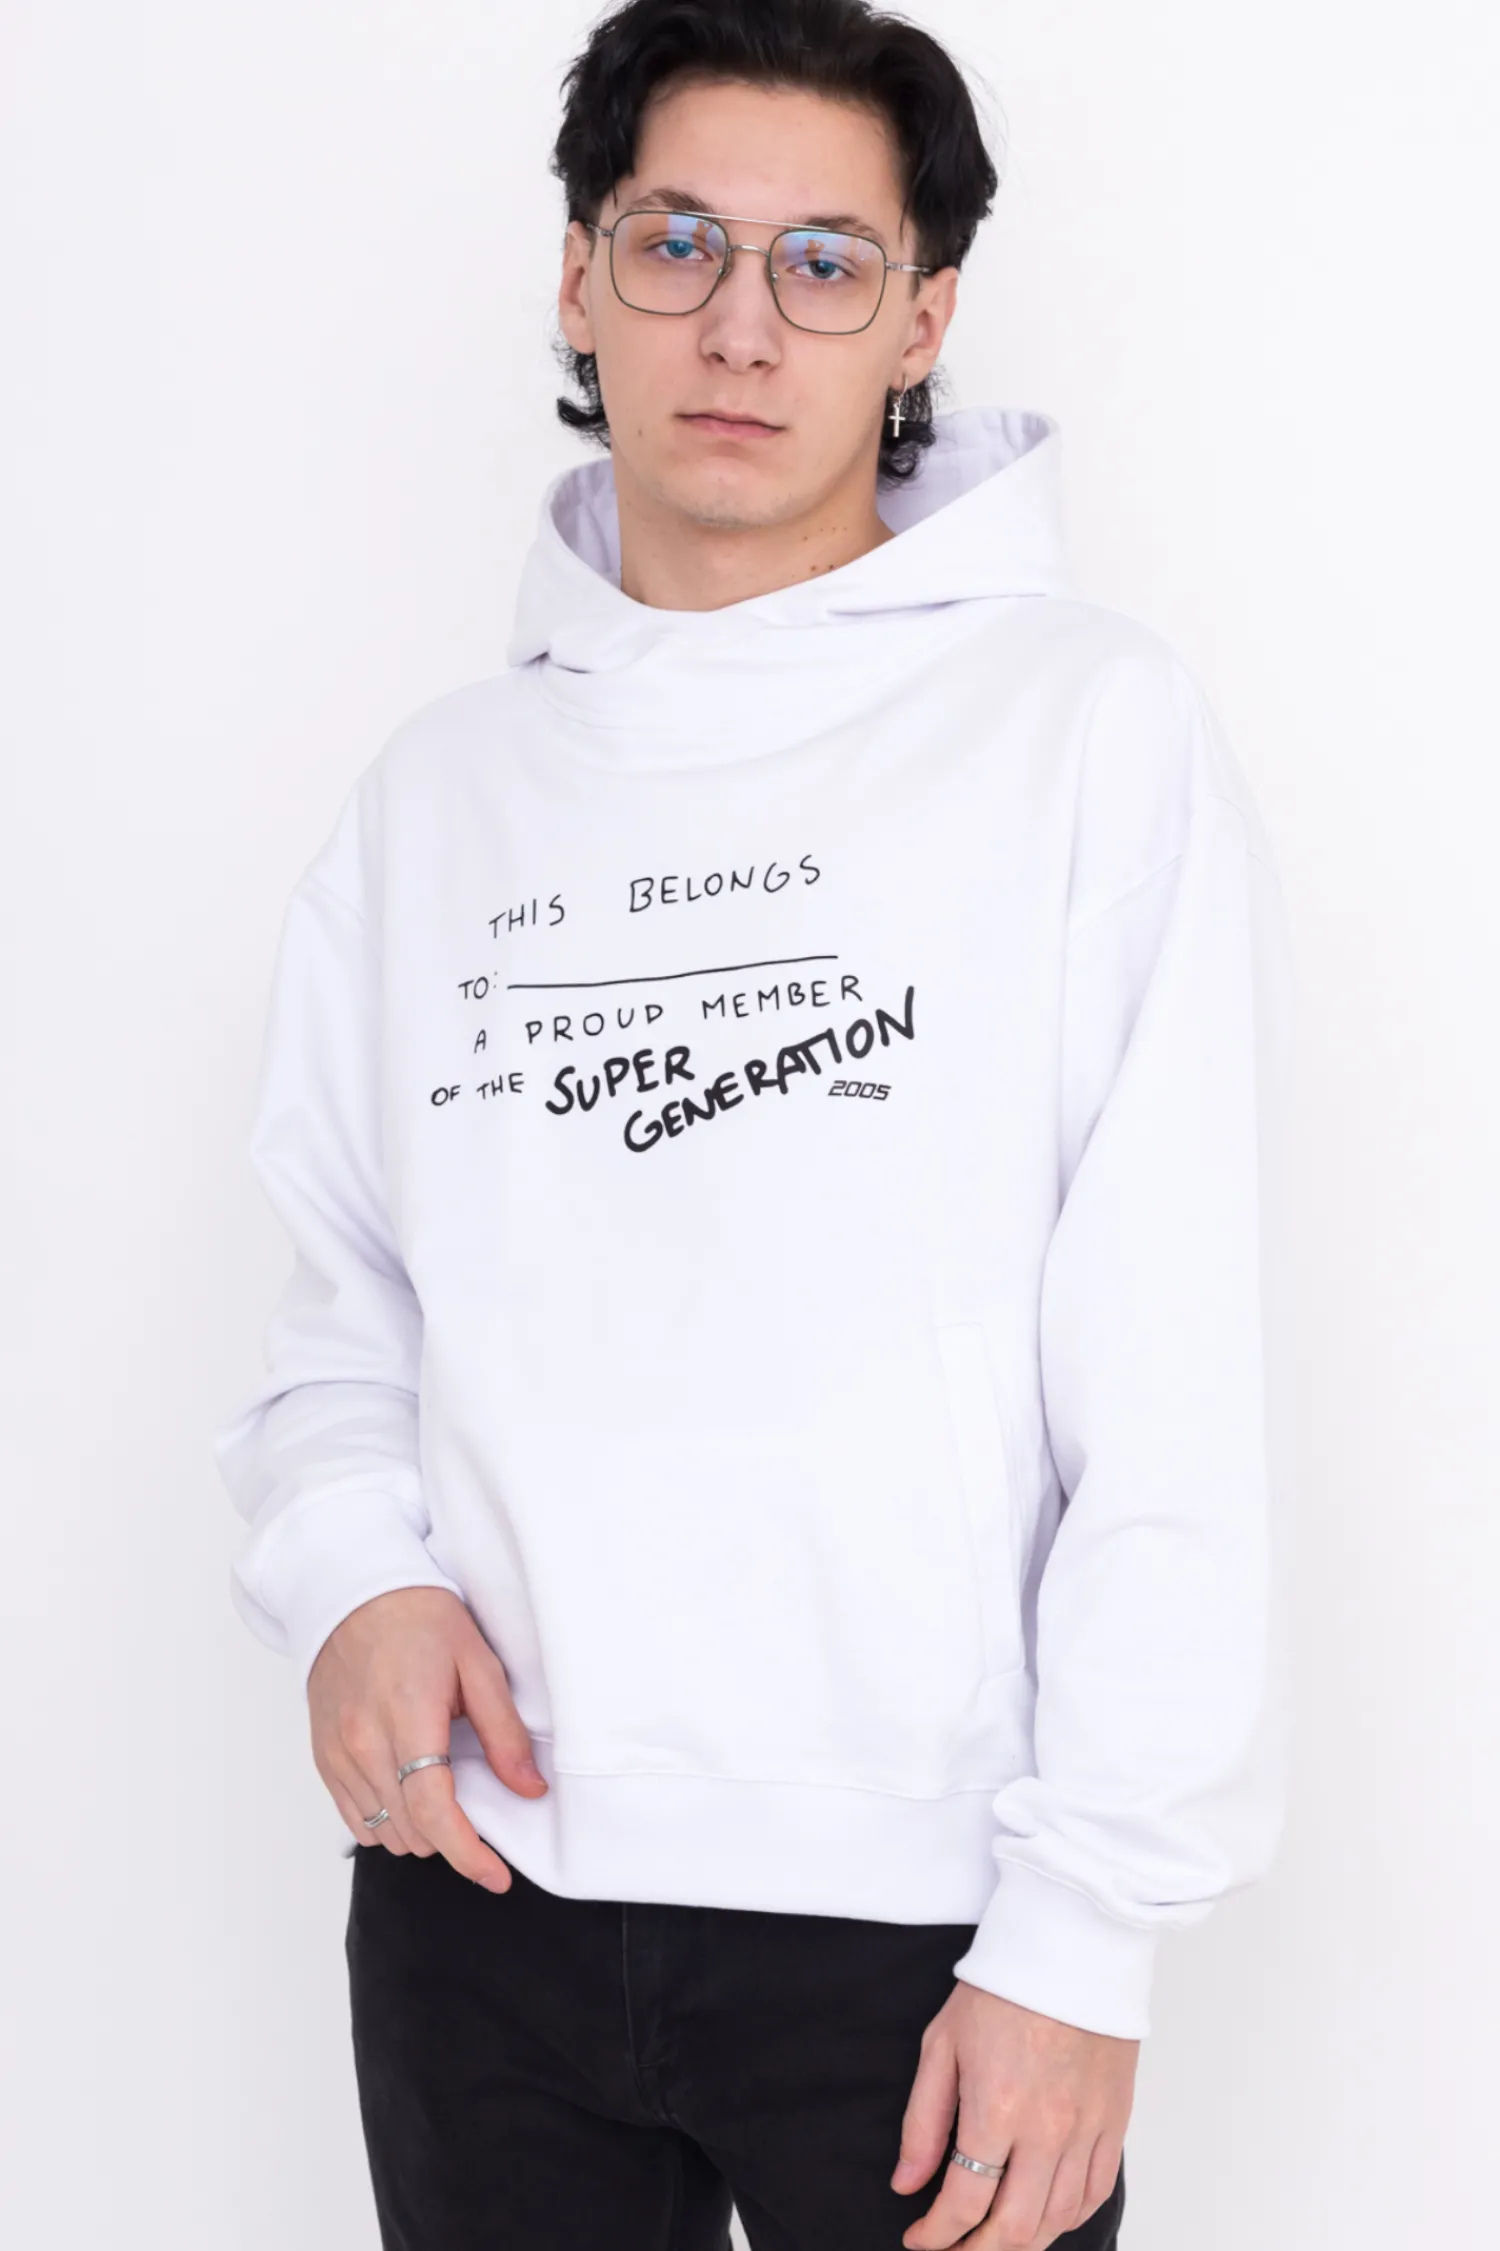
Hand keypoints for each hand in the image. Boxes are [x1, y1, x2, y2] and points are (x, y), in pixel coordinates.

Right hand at [307, 1585, 546, 1891]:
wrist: (355, 1590)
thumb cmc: (420, 1617)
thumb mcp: (478, 1663)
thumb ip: (504, 1732)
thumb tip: (529, 1788)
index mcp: (407, 1718)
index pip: (434, 1813)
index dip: (469, 1855)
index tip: (495, 1875)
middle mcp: (363, 1743)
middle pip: (411, 1832)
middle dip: (453, 1839)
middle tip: (481, 1816)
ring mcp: (338, 1753)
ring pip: (383, 1833)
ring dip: (419, 1832)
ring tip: (444, 1799)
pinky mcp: (323, 1755)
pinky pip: (354, 1817)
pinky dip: (386, 1822)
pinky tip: (408, 1795)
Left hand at [890, 1980, 1136, 2248]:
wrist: (1070, 1947)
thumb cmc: (1001, 1988)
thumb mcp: (942, 2045)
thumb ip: (923, 2122)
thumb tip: (906, 2184)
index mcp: (997, 2108)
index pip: (964, 2203)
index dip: (936, 2235)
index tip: (919, 2238)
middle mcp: (1046, 2130)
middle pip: (1014, 2230)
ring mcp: (1086, 2130)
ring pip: (1056, 2221)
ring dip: (1021, 2244)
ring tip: (991, 2240)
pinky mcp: (1114, 2122)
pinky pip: (1094, 2194)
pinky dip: (1066, 2219)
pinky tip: (1042, 2217)